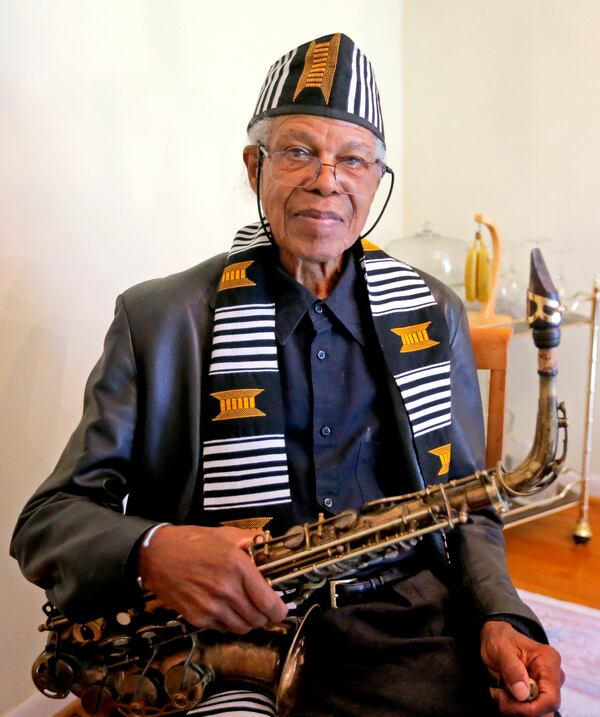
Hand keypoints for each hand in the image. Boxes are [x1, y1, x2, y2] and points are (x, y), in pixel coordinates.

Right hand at [137, 524, 287, 633]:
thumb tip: (269, 543)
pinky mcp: (197, 618)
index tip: (281, 608)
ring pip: (242, 628)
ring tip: (247, 610)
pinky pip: (223, 629)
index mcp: (237, 566)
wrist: (156, 556)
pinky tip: (228, 610)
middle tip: (265, 608)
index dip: (280, 610)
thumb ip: (250, 540)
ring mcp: (211, 607)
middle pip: (258, 619)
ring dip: (249, 622)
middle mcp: (226, 589)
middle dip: (266, 616)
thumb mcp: (224, 534)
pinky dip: (230, 624)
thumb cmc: (191, 542)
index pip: (268, 602)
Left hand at [480, 620, 563, 715]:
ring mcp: (547, 687)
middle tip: (499, 697)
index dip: (532, 709)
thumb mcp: (501, 649)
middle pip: (546, 709)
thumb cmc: (500, 639)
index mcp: (549, 660)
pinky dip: (515, 708)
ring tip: (499, 694)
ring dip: (516, 709)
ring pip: (538, 713)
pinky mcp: (538, 694)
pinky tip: (502, 695)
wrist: (495, 639)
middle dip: (520, 709)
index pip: (551, 698)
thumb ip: (512, 669)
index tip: (508, 704)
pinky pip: (531, 711)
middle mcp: (553, 676)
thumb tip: (523, 694)